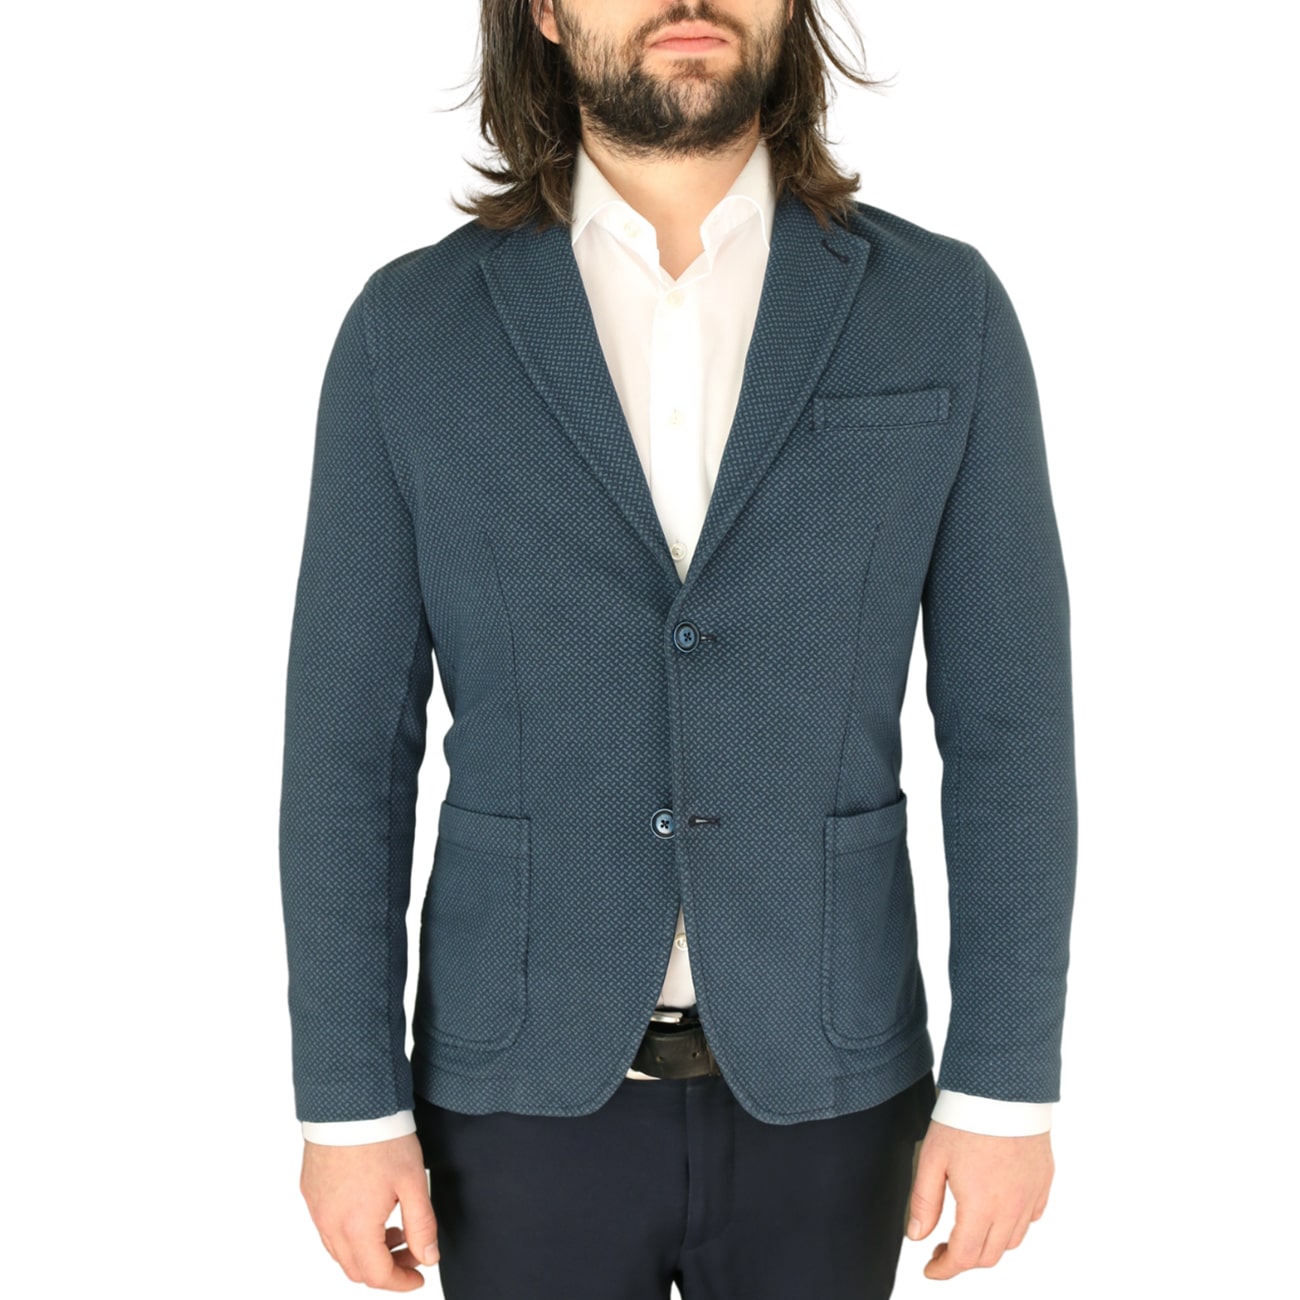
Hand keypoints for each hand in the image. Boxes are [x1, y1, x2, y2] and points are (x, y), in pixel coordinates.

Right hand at [300, 1133, 439, 1290]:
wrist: (349, 1103)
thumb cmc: (382, 1138)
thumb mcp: (413, 1182)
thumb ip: (422, 1225)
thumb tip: (429, 1257)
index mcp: (355, 1227)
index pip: (377, 1275)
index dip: (401, 1282)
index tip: (419, 1276)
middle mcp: (329, 1224)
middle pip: (355, 1269)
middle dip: (386, 1269)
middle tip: (412, 1252)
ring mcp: (316, 1208)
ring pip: (339, 1251)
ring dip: (368, 1251)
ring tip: (396, 1229)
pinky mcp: (310, 1192)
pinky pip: (327, 1228)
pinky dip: (350, 1233)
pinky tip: (372, 1211)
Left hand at [905, 1119, 1052, 1279]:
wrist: (1002, 1089)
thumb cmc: (964, 1120)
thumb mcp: (931, 1158)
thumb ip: (924, 1202)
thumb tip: (917, 1235)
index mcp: (981, 1206)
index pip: (964, 1257)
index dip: (945, 1269)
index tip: (931, 1268)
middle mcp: (1011, 1208)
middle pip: (988, 1255)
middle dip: (963, 1259)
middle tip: (942, 1248)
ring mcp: (1031, 1196)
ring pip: (1011, 1241)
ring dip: (988, 1244)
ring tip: (967, 1228)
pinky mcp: (1043, 1182)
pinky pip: (1030, 1218)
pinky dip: (1012, 1225)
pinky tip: (996, 1211)